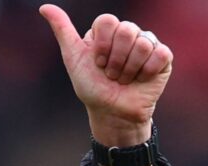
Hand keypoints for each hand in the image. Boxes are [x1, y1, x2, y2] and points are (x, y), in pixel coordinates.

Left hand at [40, 5, 172, 148]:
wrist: (111, 112)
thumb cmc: (92, 87)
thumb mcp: (73, 58)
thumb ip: (62, 30)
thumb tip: (44, 7)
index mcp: (108, 31)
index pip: (107, 21)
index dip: (101, 45)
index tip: (97, 63)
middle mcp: (128, 34)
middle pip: (126, 30)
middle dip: (115, 59)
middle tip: (111, 74)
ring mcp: (147, 44)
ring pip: (143, 43)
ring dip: (129, 69)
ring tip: (124, 79)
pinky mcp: (163, 58)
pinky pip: (160, 53)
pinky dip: (147, 71)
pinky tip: (141, 80)